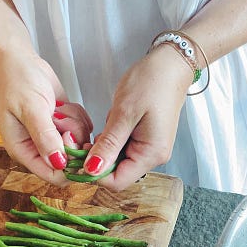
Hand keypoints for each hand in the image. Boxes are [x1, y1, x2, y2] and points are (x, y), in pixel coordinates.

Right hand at [0, 47, 92, 184]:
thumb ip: (45, 137)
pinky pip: (84, 129)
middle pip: (72, 161)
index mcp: (24, 151)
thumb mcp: (30, 109)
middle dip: (72, 138)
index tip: (71, 139)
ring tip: (59, 107)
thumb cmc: (16, 81)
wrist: (18, 60)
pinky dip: (79, 116)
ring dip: (76, 124)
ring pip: (81, 143)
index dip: (69, 164)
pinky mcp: (65, 124)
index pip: (53, 175)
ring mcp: (54, 136)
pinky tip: (64, 105)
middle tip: (60, 117)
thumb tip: (59, 163)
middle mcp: (40, 148)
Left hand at [82, 45, 193, 190]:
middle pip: (117, 172)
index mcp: (151, 153)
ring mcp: (150, 148)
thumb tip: (92, 170)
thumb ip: (108, 144)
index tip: (76, 155)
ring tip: (99, 126)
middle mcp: (153, 156)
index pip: (117, 181)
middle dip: (96, 159)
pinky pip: (123, 148)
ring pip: (117, 160)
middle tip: (80, 138)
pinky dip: (111, 140)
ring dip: (103, 148)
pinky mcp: (145, 139)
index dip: (94, 173)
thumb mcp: (124, 113)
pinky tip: (109, 124)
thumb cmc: (150, 83)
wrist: (170, 65)